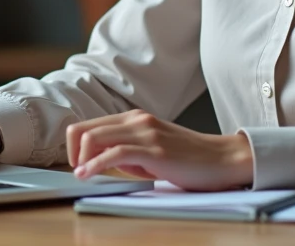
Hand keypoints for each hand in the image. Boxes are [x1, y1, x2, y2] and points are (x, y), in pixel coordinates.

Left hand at [66, 109, 253, 190]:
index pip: (89, 124)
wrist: (222, 159)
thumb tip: (103, 160)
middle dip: (72, 152)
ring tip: (83, 175)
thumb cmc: (189, 159)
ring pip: (94, 137)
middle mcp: (137, 120)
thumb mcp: (152, 150)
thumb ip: (128, 151)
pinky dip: (94, 166)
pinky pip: (113, 154)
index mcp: (135, 118)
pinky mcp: (154, 151)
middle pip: (84, 128)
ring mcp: (145, 133)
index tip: (77, 163)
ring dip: (81, 159)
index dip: (74, 145)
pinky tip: (88, 176)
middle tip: (77, 171)